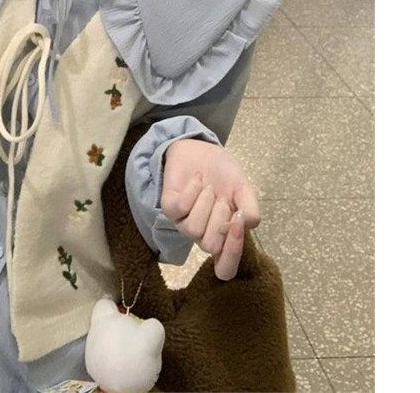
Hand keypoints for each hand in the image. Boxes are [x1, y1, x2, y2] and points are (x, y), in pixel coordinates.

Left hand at [160, 138, 260, 279]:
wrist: (202, 150)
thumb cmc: (224, 175)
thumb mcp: (244, 190)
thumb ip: (250, 209)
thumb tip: (245, 224)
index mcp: (223, 237)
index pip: (225, 269)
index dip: (232, 253)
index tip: (237, 224)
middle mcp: (202, 235)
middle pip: (211, 246)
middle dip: (220, 218)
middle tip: (223, 197)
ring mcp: (183, 223)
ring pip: (194, 230)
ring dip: (206, 203)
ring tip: (209, 188)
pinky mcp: (169, 208)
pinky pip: (180, 209)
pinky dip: (192, 191)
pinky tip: (197, 179)